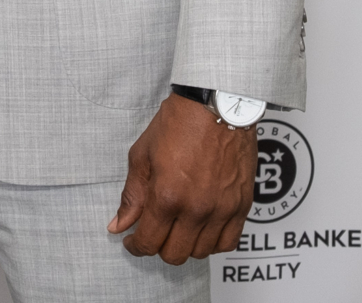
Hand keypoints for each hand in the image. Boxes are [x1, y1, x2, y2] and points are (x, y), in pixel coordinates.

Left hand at [108, 93, 256, 263]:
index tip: (132, 241)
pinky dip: (212, 242)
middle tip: (153, 232)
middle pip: (175, 254)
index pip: (148, 243)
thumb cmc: (179, 124)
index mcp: (168, 196)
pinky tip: (201, 229)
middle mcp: (197, 209)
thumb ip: (132, 196)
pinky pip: (229, 242)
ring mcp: (222, 210)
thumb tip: (119, 225)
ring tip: (177, 228)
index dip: (135, 246)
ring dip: (185, 245)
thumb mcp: (142, 156)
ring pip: (201, 252)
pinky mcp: (242, 205)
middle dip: (158, 247)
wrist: (216, 105)